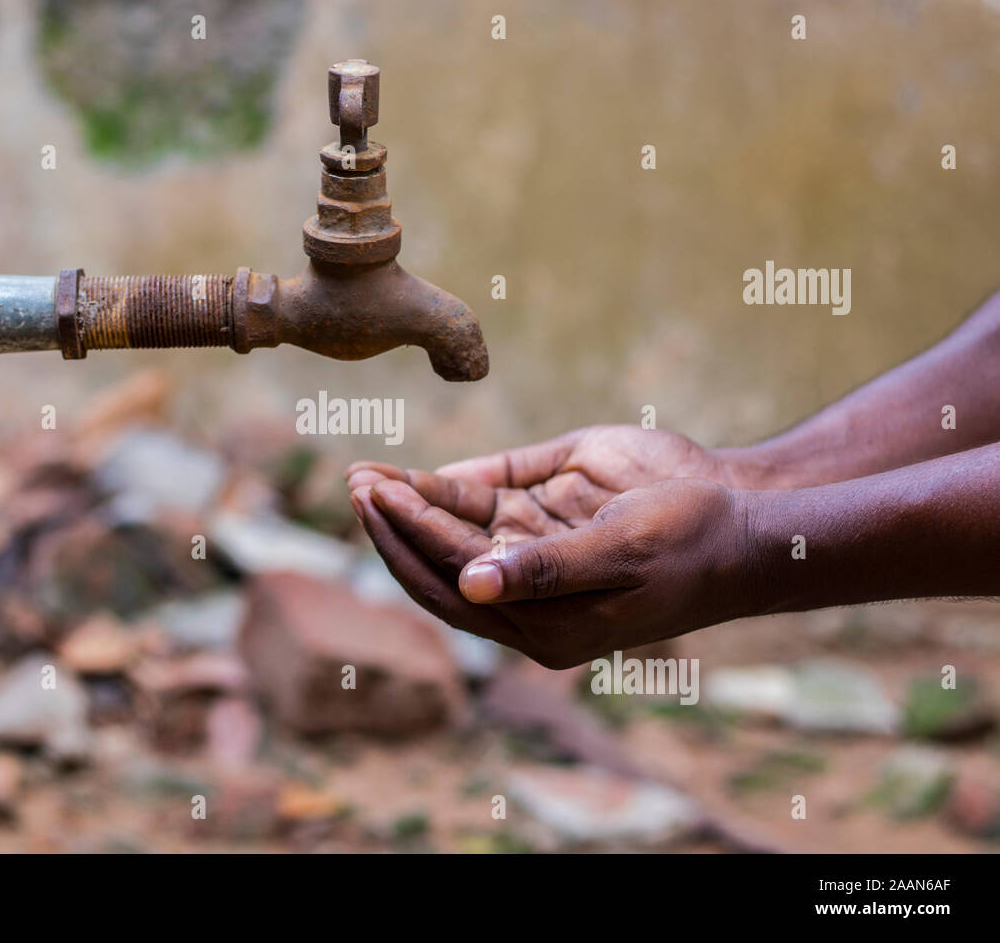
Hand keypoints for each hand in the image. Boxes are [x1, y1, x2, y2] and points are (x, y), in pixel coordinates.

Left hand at [346, 475, 754, 669]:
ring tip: (365, 474)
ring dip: (413, 507)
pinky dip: (446, 493)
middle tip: (354, 482)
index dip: (409, 541)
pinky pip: (487, 508)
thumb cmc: (692, 544)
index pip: (453, 585)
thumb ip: (546, 569)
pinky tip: (412, 478)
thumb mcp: (622, 552)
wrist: (746, 527)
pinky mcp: (549, 522)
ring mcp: (537, 560)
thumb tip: (472, 585)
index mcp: (546, 627)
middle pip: (441, 565)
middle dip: (395, 524)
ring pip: (457, 536)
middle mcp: (531, 599)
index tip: (374, 497)